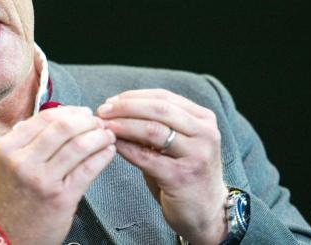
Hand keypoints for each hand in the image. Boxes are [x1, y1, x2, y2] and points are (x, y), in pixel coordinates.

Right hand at [0, 106, 116, 244]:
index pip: (45, 117)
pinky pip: (88, 168)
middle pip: (64, 127)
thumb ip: (28, 140)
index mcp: (8, 148)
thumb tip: (60, 117)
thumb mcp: (7, 163)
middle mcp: (23, 162)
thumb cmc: (10, 199)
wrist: (4, 236)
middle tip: (97, 123)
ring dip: (99, 136)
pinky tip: (108, 151)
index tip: (82, 112)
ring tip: (106, 136)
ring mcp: (42, 180)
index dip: (70, 111)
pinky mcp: (61, 197)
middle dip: (87, 121)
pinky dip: (102, 156)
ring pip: (79, 145)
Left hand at [97, 90, 228, 244]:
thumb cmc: (186, 174)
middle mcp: (205, 133)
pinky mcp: (181, 176)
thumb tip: (117, 110)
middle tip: (103, 110)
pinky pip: (146, 157)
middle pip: (159, 109)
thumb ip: (156, 125)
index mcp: (204, 119)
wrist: (207, 213)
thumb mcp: (178, 143)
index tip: (112, 100)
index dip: (134, 96)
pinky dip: (126, 148)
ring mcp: (196, 155)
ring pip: (152, 130)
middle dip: (126, 107)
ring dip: (123, 125)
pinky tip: (113, 145)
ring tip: (104, 126)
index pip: (164, 97)